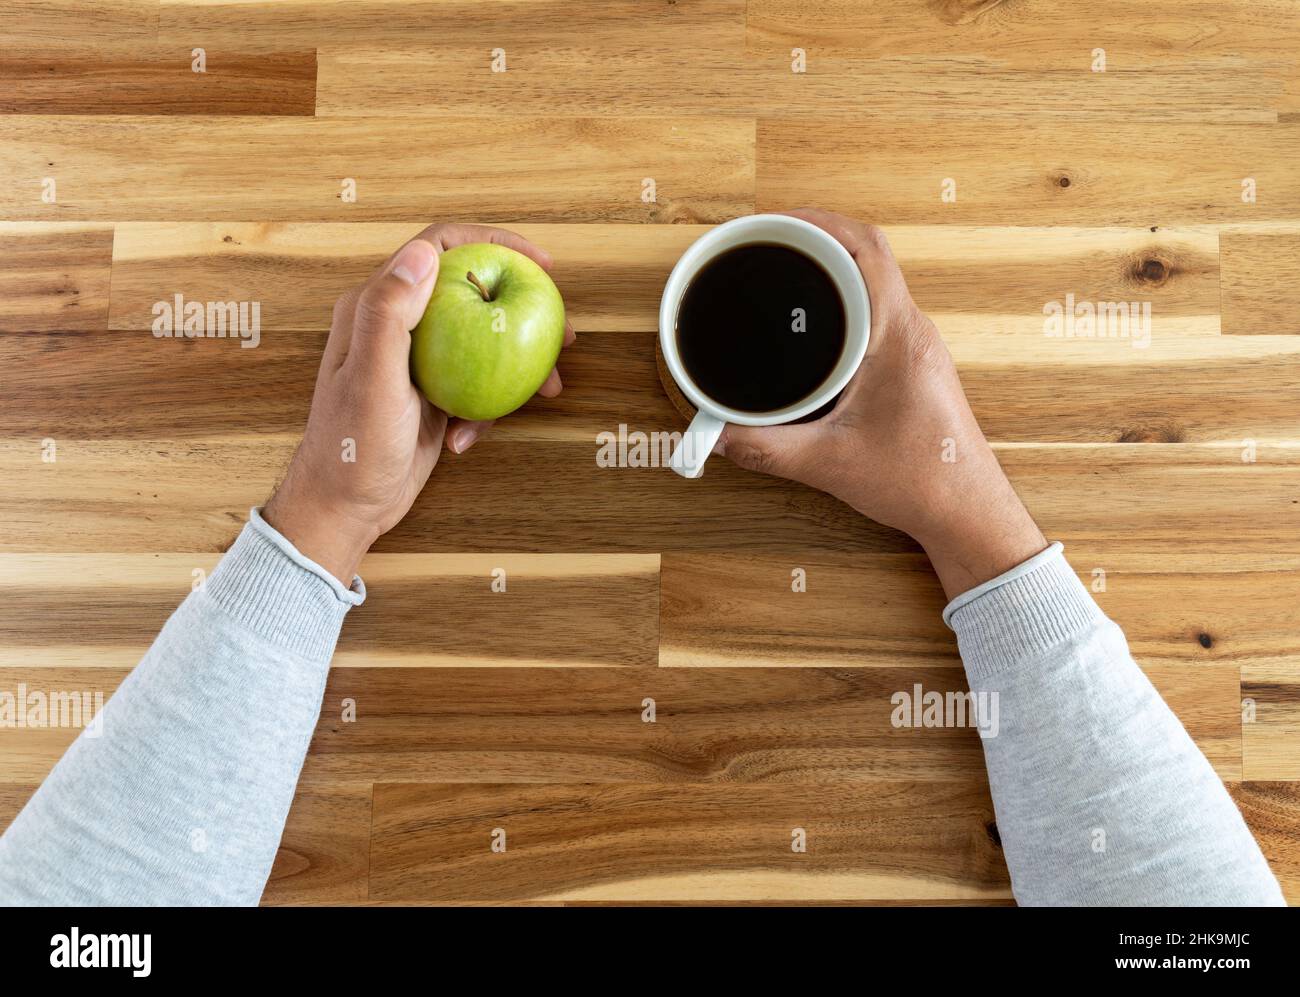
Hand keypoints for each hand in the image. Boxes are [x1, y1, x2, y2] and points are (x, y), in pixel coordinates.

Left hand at [263, 223, 574, 582]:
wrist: (342, 507)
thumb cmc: (350, 446)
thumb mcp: (371, 378)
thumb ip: (389, 312)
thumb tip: (424, 254)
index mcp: (375, 305)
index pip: (439, 247)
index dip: (494, 242)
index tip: (542, 264)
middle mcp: (397, 324)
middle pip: (473, 291)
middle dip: (523, 307)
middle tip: (564, 333)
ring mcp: (417, 360)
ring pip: (484, 341)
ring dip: (518, 365)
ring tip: (549, 389)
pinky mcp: (431, 394)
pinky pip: (477, 386)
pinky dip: (485, 411)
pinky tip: (468, 437)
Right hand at [718, 209, 1044, 599]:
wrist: (967, 511)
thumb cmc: (920, 481)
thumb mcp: (828, 463)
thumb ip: (764, 449)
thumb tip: (714, 436)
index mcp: (898, 336)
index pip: (866, 250)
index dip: (821, 222)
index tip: (778, 222)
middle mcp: (913, 331)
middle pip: (867, 257)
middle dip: (816, 240)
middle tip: (769, 244)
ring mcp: (917, 347)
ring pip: (874, 285)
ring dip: (833, 272)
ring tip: (785, 274)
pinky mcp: (913, 366)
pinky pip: (877, 313)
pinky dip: (844, 303)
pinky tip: (813, 325)